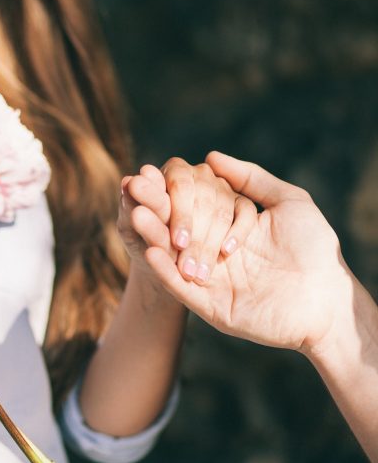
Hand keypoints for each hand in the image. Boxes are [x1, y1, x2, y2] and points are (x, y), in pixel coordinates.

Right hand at [145, 152, 355, 353]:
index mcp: (230, 228)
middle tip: (133, 192)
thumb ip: (250, 178)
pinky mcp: (211, 307)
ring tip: (136, 216)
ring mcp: (211, 280)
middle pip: (179, 230)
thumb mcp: (288, 202)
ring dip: (155, 238)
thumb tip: (210, 156)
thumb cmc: (315, 248)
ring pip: (174, 257)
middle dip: (158, 212)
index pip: (194, 206)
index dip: (173, 193)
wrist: (329, 299)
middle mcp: (215, 252)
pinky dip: (165, 271)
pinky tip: (151, 252)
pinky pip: (182, 288)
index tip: (149, 175)